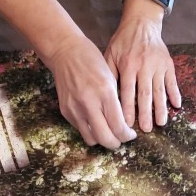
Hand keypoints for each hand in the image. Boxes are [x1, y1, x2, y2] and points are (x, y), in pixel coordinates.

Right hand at [45, 35, 136, 149]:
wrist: (65, 52)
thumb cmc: (92, 60)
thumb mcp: (110, 78)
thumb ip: (116, 102)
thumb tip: (123, 123)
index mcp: (105, 93)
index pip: (118, 127)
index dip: (127, 136)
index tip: (130, 135)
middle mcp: (89, 104)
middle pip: (105, 139)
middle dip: (116, 143)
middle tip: (120, 139)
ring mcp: (75, 110)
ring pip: (92, 139)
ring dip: (101, 139)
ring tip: (107, 131)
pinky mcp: (66, 112)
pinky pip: (81, 130)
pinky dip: (90, 130)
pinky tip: (95, 121)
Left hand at [104, 0, 181, 131]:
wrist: (142, 23)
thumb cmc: (123, 42)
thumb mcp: (110, 54)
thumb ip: (109, 73)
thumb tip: (106, 97)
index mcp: (128, 65)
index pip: (127, 92)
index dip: (128, 109)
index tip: (127, 124)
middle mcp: (144, 66)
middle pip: (145, 94)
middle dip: (146, 113)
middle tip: (146, 129)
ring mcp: (158, 65)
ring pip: (159, 90)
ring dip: (161, 108)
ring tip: (161, 123)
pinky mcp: (168, 64)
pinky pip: (172, 81)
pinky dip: (175, 93)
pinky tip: (177, 106)